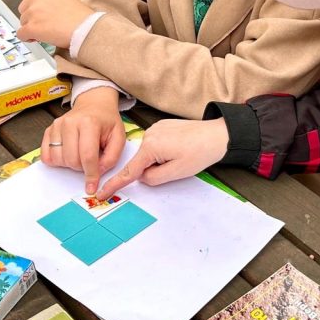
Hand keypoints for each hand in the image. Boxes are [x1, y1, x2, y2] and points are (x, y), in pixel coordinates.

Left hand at [17, 0, 93, 49]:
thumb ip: (52, 2)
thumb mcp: (66, 0)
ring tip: (44, 33)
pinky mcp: (31, 27)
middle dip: (30, 18)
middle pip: (23, 9)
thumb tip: (46, 11)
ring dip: (30, 28)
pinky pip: (21, 34)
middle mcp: (37, 0)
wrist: (85, 28)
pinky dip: (27, 38)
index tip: (36, 13)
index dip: (31, 6)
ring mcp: (33, 13)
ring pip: (22, 22)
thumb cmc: (81, 18)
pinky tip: (37, 39)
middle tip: (41, 25)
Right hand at [41, 87, 125, 196]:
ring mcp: (57, 126)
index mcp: (89, 123)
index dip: (90, 174)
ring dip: (69, 164)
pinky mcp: (49, 130)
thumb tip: (98, 172)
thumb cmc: (107, 121)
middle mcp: (70, 123)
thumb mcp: (119, 136)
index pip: (87, 156)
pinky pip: (46, 156)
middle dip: (81, 168)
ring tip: (80, 155)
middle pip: (71, 160)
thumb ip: (112, 157)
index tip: (92, 187)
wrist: (94, 104)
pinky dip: (57, 161)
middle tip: (90, 161)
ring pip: (57, 159)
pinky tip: (68, 154)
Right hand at [98, 118, 228, 198]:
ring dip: (161, 160)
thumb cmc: (200, 152)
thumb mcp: (176, 173)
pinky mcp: (162, 126)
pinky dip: (164, 152)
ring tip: (182, 155)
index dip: (115, 184)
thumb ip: (153, 178)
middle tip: (177, 164)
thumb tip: (142, 177)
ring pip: (150, 155)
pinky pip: (156, 145)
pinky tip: (180, 148)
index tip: (102, 193)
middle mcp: (149, 134)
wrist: (218, 134)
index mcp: (151, 147)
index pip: (129, 171)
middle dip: (154, 169)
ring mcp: (156, 128)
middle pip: (142, 162)